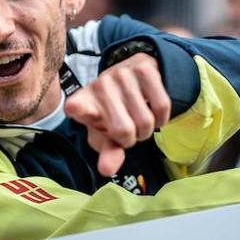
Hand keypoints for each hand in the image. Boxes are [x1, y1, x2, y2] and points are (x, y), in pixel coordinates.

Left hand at [65, 53, 171, 176]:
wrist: (130, 78)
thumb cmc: (112, 113)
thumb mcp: (105, 134)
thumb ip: (107, 153)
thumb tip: (107, 170)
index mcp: (81, 103)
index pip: (76, 107)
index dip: (82, 111)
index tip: (83, 111)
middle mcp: (98, 85)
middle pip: (123, 131)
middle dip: (131, 139)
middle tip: (127, 131)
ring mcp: (120, 75)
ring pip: (145, 121)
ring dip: (147, 130)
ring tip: (138, 121)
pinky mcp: (143, 69)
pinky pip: (161, 107)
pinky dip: (162, 119)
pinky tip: (153, 114)